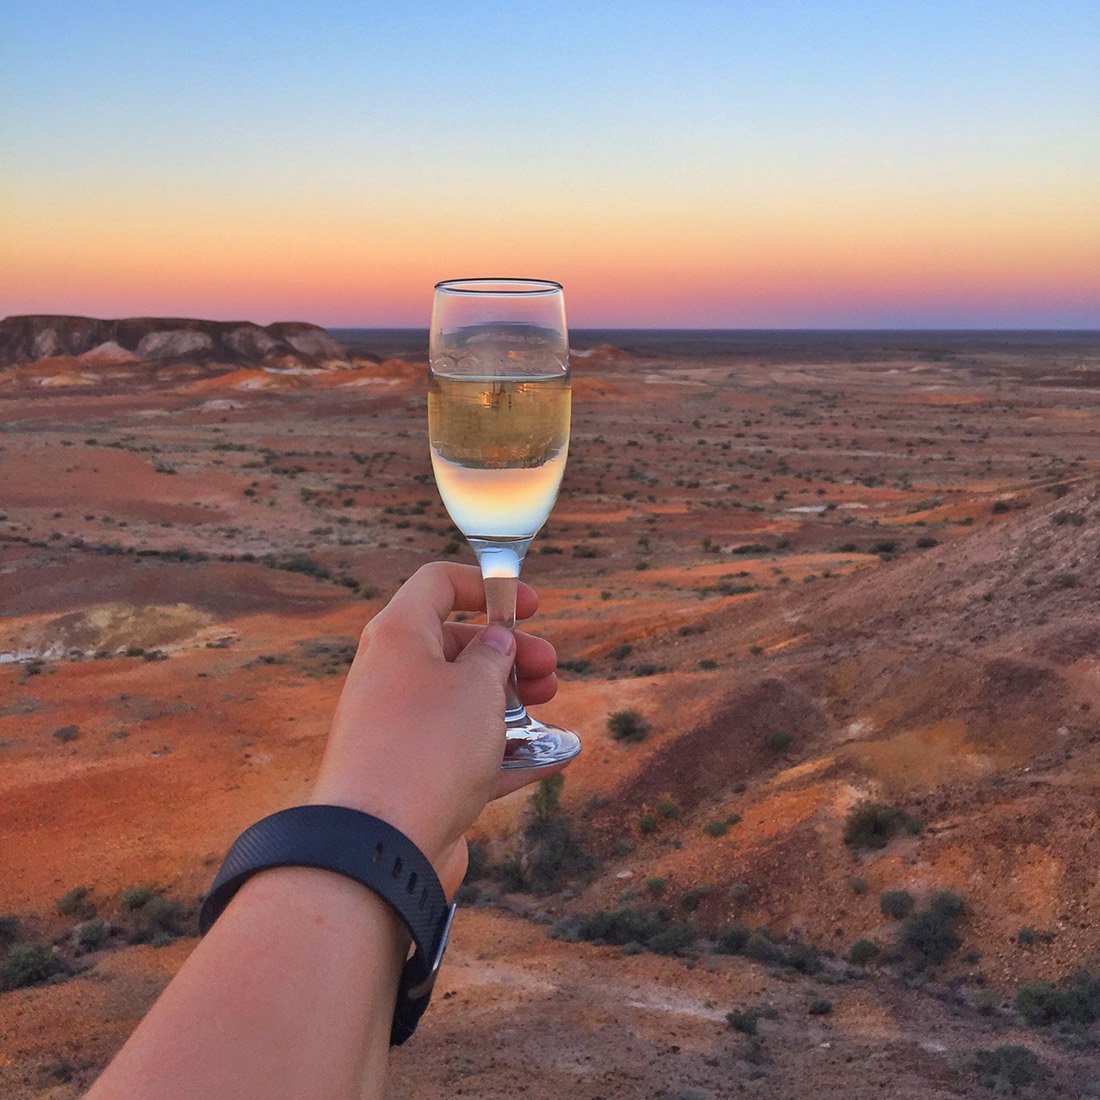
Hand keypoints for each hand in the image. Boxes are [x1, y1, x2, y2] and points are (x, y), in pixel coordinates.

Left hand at [308, 562, 569, 894]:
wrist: (378, 846)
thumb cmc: (428, 748)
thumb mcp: (476, 685)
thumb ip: (494, 655)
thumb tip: (494, 643)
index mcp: (397, 636)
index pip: (437, 584)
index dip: (485, 586)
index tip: (530, 605)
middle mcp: (391, 677)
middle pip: (455, 646)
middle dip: (510, 653)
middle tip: (550, 669)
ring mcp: (399, 730)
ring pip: (462, 701)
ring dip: (512, 700)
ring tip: (551, 706)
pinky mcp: (413, 778)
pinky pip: (466, 753)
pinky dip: (508, 751)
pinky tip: (553, 756)